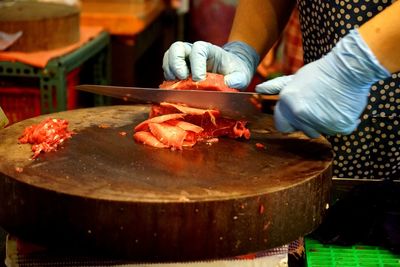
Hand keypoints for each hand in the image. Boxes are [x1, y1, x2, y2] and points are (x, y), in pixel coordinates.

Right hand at [162, 41, 258, 89]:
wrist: (230, 71)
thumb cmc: (235, 71)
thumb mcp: (241, 75)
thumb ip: (237, 79)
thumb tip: (228, 83)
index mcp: (209, 50)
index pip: (198, 50)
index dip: (196, 64)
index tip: (199, 79)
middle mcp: (193, 51)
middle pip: (177, 48)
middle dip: (176, 63)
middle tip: (181, 78)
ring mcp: (184, 59)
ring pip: (169, 57)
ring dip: (170, 71)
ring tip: (176, 84)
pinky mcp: (178, 69)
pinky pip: (168, 69)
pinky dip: (169, 78)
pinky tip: (175, 88)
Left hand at [256, 29, 389, 137]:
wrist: (349, 68)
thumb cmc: (321, 72)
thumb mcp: (295, 78)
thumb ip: (276, 87)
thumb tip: (258, 89)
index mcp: (288, 103)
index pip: (282, 126)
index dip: (290, 122)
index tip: (299, 114)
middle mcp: (300, 114)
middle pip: (302, 131)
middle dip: (309, 122)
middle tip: (319, 104)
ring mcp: (319, 121)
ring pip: (320, 131)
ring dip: (325, 122)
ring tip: (330, 103)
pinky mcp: (338, 125)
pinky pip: (339, 130)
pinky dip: (342, 121)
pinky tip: (342, 106)